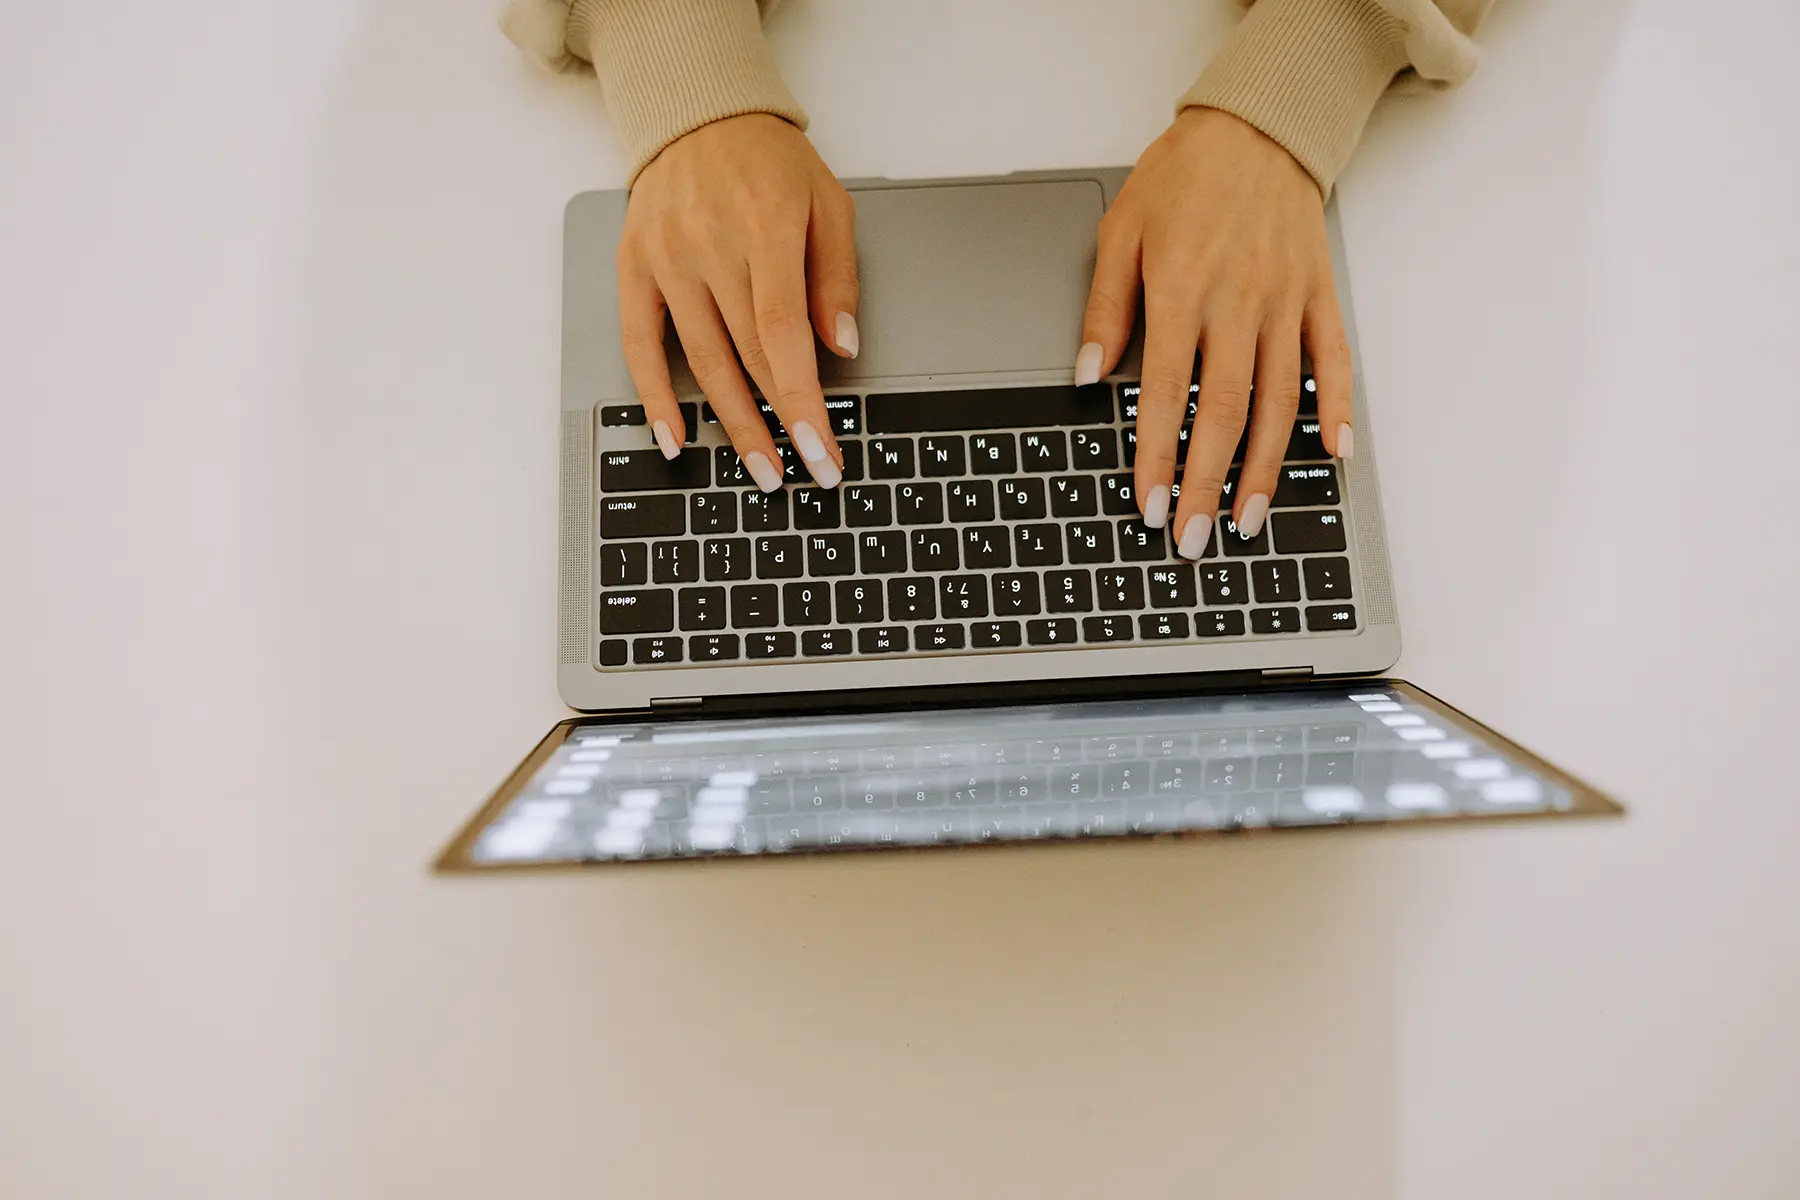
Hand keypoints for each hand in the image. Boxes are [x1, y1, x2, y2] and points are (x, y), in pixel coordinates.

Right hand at [617, 114, 859, 489]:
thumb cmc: (768, 160)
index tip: (820, 449)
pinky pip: (640, 344)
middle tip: (801, 474)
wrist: (696, 111)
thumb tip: (841, 347)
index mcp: (765, 228)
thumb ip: (837, 278)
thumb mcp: (827, 203)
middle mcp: (710, 246)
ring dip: (731, 424)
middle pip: (747, 355)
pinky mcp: (634, 268)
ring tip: (759, 470)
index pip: (784, 334)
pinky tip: (675, 439)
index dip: (801, 400)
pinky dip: (655, 397)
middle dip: (778, 424)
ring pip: (701, 360)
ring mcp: (667, 260)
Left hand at [1077, 107, 1352, 557]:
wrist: (1257, 128)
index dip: (1156, 457)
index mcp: (1183, 291)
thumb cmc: (1183, 179)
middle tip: (1191, 538)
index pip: (1165, 394)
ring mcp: (1285, 304)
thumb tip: (1087, 378)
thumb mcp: (1120, 233)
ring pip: (1279, 402)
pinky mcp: (1319, 298)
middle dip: (1205, 484)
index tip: (1147, 504)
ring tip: (1248, 521)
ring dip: (1266, 470)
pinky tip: (1332, 456)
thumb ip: (1104, 310)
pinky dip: (1336, 412)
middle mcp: (1239, 303)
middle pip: (1226, 414)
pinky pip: (1334, 363)